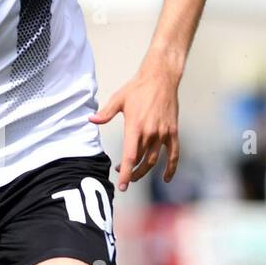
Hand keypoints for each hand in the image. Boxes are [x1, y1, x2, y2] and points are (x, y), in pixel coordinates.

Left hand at [89, 66, 179, 190]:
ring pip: (153, 160)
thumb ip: (105, 113)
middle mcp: (150, 133)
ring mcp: (163, 133)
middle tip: (123, 174)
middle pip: (140, 161)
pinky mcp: (173, 132)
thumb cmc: (138, 88)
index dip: (125, 173)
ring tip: (135, 174)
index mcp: (135, 127)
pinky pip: (174, 154)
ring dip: (144, 171)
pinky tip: (166, 178)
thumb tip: (91, 120)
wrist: (161, 78)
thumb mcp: (119, 99)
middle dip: (131, 172)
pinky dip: (171, 168)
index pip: (130, 156)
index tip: (122, 186)